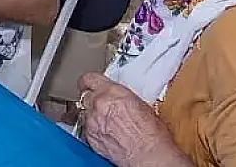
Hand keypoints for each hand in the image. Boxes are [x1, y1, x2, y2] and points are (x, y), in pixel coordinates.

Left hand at [77, 73, 191, 166]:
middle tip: (104, 106)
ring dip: (94, 115)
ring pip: (85, 112)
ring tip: (109, 123)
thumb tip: (118, 98)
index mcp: (111, 92)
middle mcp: (98, 104)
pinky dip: (94, 129)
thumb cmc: (150, 134)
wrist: (148, 155)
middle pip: (86, 95)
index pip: (90, 78)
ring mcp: (92, 121)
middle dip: (94, 99)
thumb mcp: (140, 104)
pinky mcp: (89, 136)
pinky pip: (86, 128)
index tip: (90, 83)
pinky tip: (107, 133)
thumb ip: (121, 96)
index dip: (89, 81)